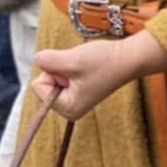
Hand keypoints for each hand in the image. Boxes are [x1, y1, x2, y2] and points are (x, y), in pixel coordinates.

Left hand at [33, 31, 166, 120]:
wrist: (128, 57)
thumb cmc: (105, 61)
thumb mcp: (72, 59)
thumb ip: (48, 61)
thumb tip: (37, 59)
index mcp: (67, 108)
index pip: (38, 87)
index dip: (52, 72)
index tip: (73, 70)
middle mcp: (68, 109)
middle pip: (43, 83)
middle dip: (57, 70)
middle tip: (79, 68)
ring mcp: (72, 101)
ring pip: (51, 77)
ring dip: (64, 67)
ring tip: (84, 67)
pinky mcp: (76, 91)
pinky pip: (60, 75)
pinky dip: (69, 66)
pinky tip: (84, 68)